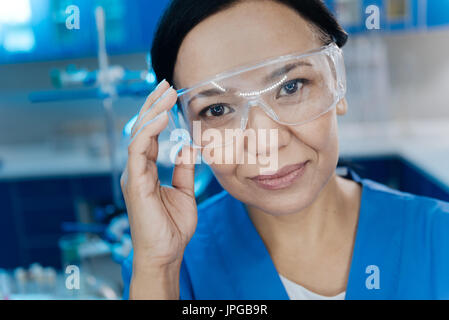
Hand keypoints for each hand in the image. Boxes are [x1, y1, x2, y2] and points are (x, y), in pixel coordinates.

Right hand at [121, 80, 197, 273]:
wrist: (166, 252)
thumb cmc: (172, 226)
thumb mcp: (184, 191)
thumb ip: (183, 168)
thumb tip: (187, 146)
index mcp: (145, 170)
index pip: (149, 135)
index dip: (158, 114)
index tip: (170, 95)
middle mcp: (136, 169)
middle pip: (141, 129)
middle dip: (153, 105)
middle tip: (166, 84)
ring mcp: (133, 175)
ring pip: (137, 135)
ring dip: (151, 112)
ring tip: (165, 93)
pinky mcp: (134, 183)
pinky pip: (138, 151)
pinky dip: (148, 132)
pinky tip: (160, 118)